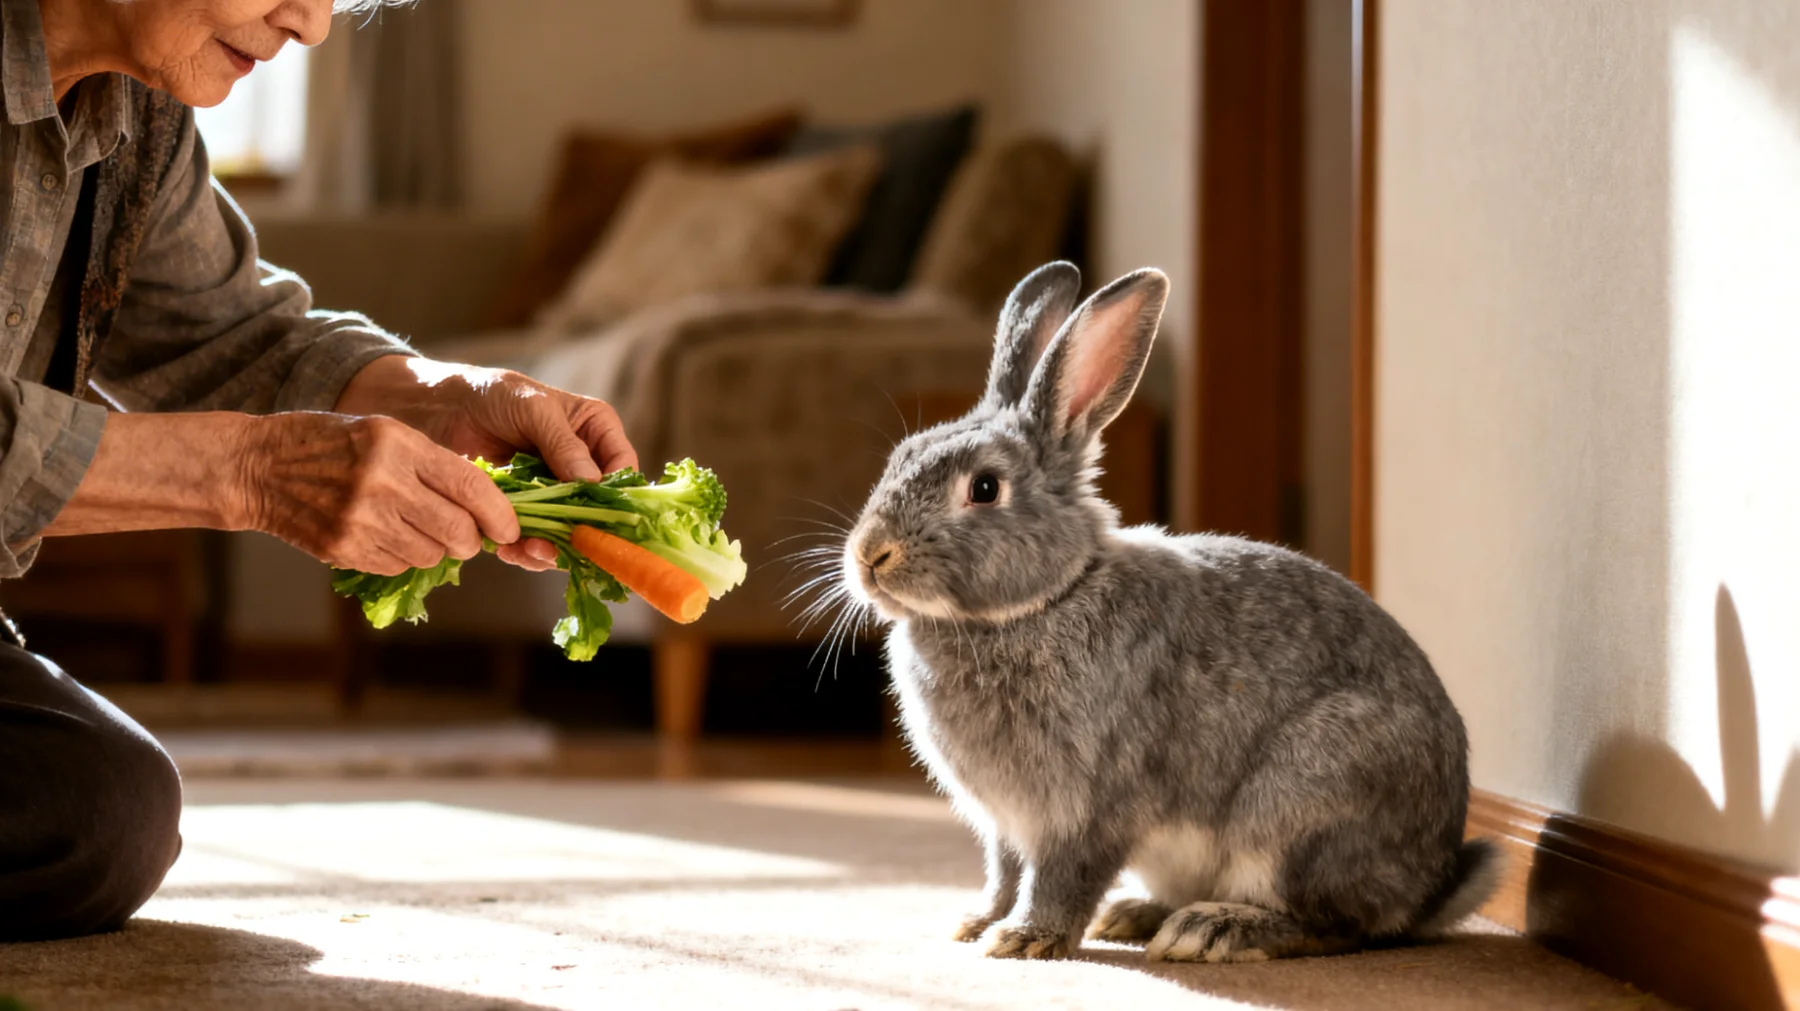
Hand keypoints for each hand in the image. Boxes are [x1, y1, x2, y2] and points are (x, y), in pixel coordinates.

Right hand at [241, 412, 521, 575]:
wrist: (258, 467)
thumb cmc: (330, 443)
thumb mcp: (384, 432)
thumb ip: (433, 464)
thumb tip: (484, 507)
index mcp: (398, 446)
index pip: (471, 488)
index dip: (500, 515)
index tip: (510, 528)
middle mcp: (382, 483)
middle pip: (458, 531)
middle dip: (472, 540)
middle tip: (468, 536)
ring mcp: (360, 519)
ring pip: (431, 554)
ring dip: (437, 549)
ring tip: (418, 528)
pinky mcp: (343, 548)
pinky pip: (398, 565)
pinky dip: (404, 556)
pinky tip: (387, 535)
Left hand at [336, 356, 638, 571]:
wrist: (441, 410)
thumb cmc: (493, 394)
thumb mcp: (532, 407)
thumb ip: (563, 443)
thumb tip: (593, 482)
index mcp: (596, 432)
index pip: (622, 469)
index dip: (616, 496)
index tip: (598, 518)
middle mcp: (582, 465)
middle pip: (598, 509)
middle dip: (581, 532)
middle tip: (560, 547)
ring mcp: (554, 491)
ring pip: (569, 531)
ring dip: (552, 548)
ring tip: (528, 551)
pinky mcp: (525, 510)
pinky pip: (537, 538)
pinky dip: (526, 550)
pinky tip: (510, 550)